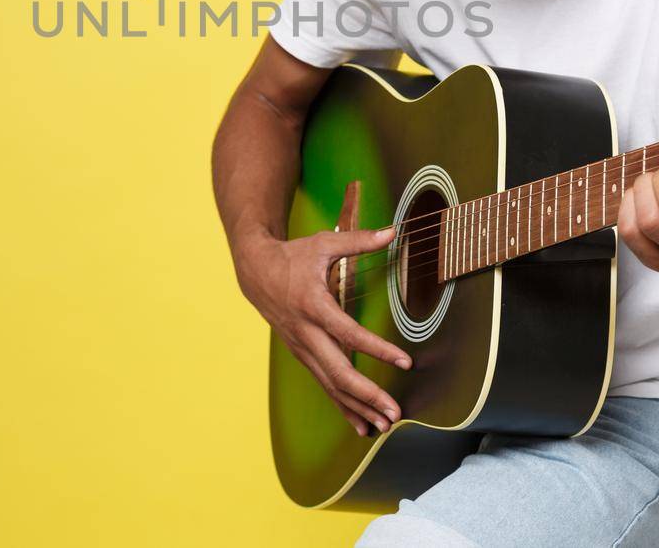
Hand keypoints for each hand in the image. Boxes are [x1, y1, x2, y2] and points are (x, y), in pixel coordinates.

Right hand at [235, 226, 412, 436]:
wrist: (254, 270)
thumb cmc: (292, 256)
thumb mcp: (323, 244)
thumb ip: (359, 241)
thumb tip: (393, 231)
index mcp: (313, 305)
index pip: (349, 334)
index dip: (378, 349)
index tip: (405, 361)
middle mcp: (306, 333)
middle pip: (338, 372)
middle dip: (367, 396)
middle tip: (394, 413)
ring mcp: (301, 348)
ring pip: (330, 385)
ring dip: (357, 407)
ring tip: (383, 426)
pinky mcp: (301, 355)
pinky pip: (323, 384)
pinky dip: (342, 405)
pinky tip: (360, 423)